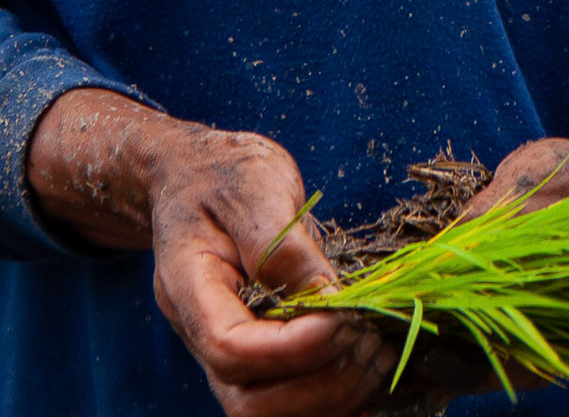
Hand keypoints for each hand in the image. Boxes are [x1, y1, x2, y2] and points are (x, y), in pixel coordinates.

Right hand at [27, 90, 392, 416]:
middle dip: (321, 383)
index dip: (292, 347)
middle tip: (371, 341)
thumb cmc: (225, 175)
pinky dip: (335, 401)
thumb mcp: (255, 186)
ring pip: (271, 415)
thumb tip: (331, 300)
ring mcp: (228, 356)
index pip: (231, 349)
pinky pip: (290, 403)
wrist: (195, 178)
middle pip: (250, 403)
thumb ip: (285, 245)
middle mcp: (203, 337)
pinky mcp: (259, 358)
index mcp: (189, 290)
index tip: (344, 317)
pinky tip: (372, 378)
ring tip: (379, 354)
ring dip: (333, 397)